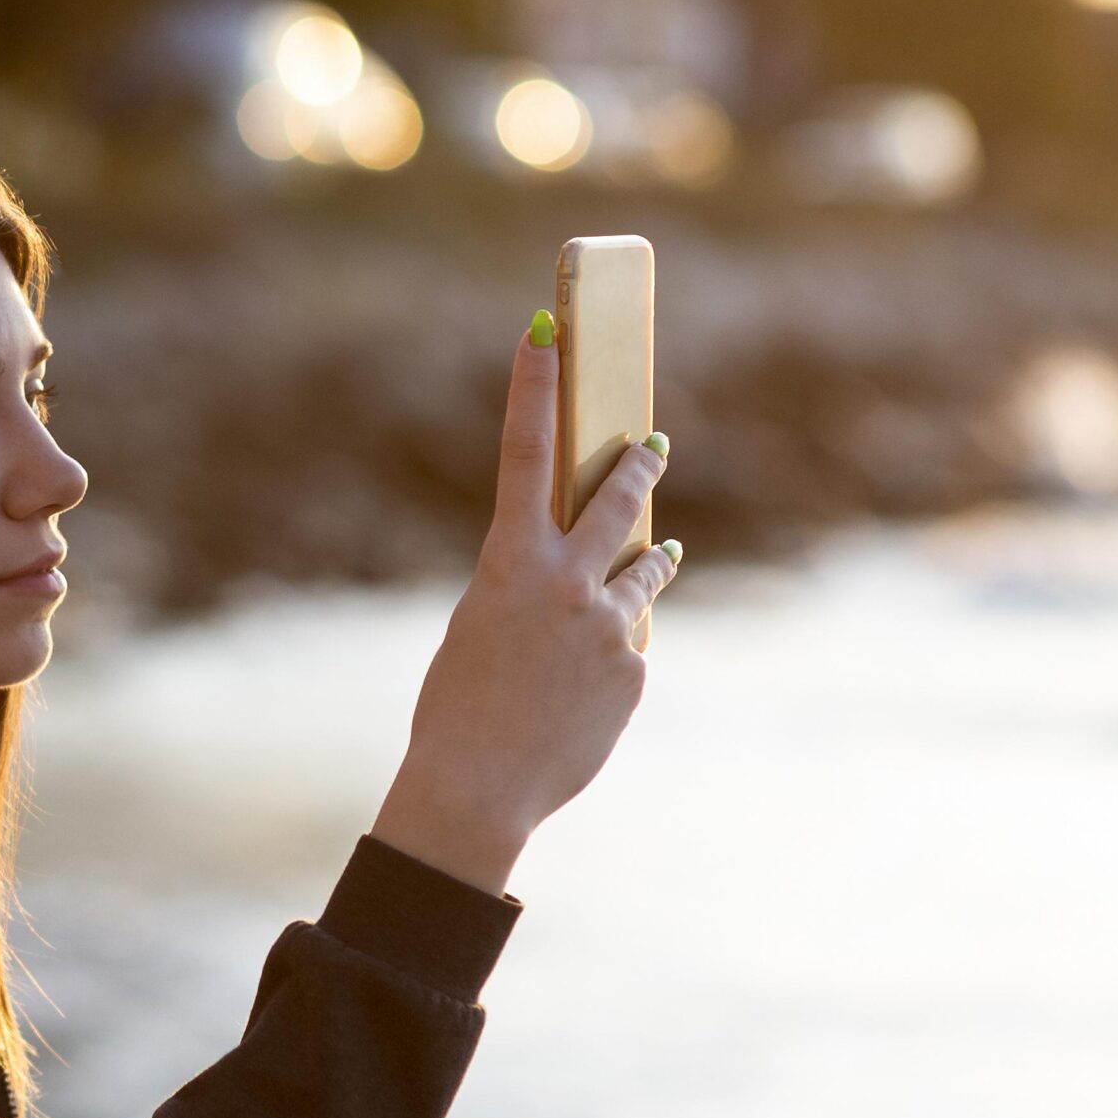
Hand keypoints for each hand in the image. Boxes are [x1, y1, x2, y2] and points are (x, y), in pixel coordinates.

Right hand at [383, 316, 678, 857]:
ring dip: (647, 561)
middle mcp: (567, 582)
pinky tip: (583, 689)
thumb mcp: (481, 627)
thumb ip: (531, 588)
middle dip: (637, 465)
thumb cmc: (458, 708)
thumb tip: (592, 579)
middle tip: (654, 443)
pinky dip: (613, 653)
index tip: (545, 328)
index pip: (524, 452)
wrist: (479, 788)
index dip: (535, 385)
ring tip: (658, 552)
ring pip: (644, 572)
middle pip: (617, 498)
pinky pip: (632, 640)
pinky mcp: (633, 669)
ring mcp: (609, 625)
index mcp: (509, 563)